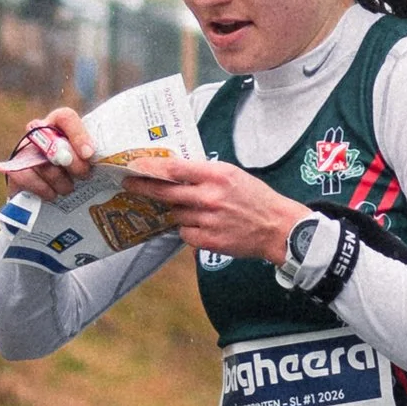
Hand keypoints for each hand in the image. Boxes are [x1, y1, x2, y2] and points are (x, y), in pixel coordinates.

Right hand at [0, 106, 97, 203]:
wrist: (51, 196)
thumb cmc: (79, 173)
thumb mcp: (92, 163)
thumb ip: (100, 161)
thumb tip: (115, 172)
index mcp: (60, 126)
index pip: (65, 117)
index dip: (78, 135)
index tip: (90, 155)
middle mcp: (40, 134)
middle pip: (53, 143)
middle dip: (73, 163)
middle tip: (84, 174)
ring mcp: (25, 151)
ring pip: (43, 165)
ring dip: (60, 181)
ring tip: (69, 188)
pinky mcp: (15, 170)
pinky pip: (25, 176)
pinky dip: (42, 188)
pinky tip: (52, 194)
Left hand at [123, 155, 306, 263]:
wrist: (277, 228)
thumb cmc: (255, 198)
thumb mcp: (232, 174)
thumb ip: (203, 172)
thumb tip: (173, 170)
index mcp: (216, 175)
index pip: (174, 168)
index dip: (150, 167)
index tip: (134, 165)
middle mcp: (209, 197)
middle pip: (165, 192)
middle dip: (143, 187)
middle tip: (129, 183)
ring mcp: (207, 220)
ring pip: (175, 214)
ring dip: (177, 211)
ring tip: (195, 210)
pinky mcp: (208, 240)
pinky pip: (184, 233)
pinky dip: (188, 229)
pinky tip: (203, 226)